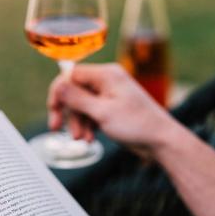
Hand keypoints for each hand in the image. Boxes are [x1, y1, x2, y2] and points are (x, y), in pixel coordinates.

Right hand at [48, 63, 176, 157]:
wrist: (161, 141)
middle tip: (58, 129)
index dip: (59, 92)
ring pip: (82, 104)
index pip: (72, 75)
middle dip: (68, 112)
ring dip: (78, 122)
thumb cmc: (138, 125)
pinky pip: (92, 112)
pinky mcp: (112, 107)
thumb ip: (77, 98)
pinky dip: (88, 125)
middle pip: (75, 91)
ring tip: (83, 139)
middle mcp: (107, 80)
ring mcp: (110, 94)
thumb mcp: (102, 113)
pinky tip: (91, 138)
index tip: (53, 111)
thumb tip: (58, 85)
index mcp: (106, 74)